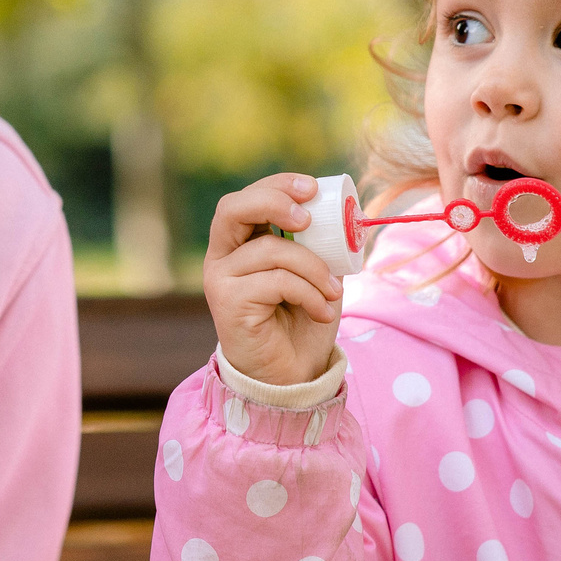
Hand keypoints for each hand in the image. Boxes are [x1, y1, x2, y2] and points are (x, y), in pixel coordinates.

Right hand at [203, 173, 344, 388]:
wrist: (292, 374)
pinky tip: (322, 312)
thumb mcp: (316, 273)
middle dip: (274, 201)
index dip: (276, 185)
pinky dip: (309, 293)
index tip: (312, 188)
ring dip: (314, 268)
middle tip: (308, 218)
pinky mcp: (228, 303)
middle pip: (233, 208)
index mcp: (239, 243)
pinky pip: (277, 281)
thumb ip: (318, 244)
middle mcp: (221, 257)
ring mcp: (220, 279)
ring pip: (271, 250)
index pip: (247, 199)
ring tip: (334, 291)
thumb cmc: (302, 321)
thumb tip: (341, 215)